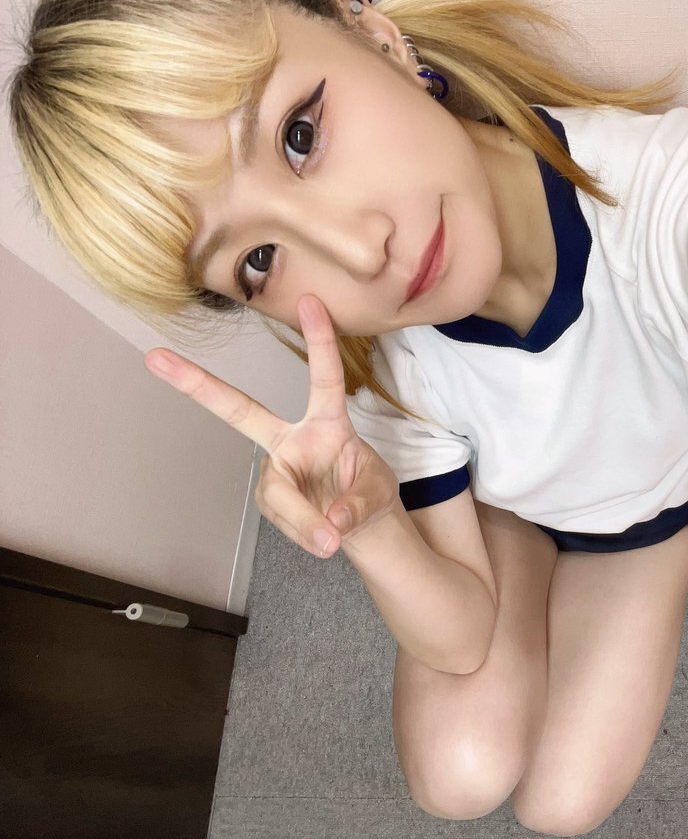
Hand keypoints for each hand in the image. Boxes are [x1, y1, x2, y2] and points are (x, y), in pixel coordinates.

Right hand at [144, 294, 399, 558]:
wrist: (361, 526)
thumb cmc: (369, 494)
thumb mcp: (379, 495)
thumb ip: (358, 505)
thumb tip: (331, 522)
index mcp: (327, 423)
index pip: (324, 378)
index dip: (319, 341)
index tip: (309, 301)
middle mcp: (291, 439)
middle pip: (240, 410)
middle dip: (198, 385)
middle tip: (157, 358)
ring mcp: (276, 468)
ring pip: (279, 495)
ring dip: (305, 521)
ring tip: (331, 538)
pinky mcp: (269, 498)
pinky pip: (284, 519)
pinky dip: (305, 533)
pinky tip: (322, 537)